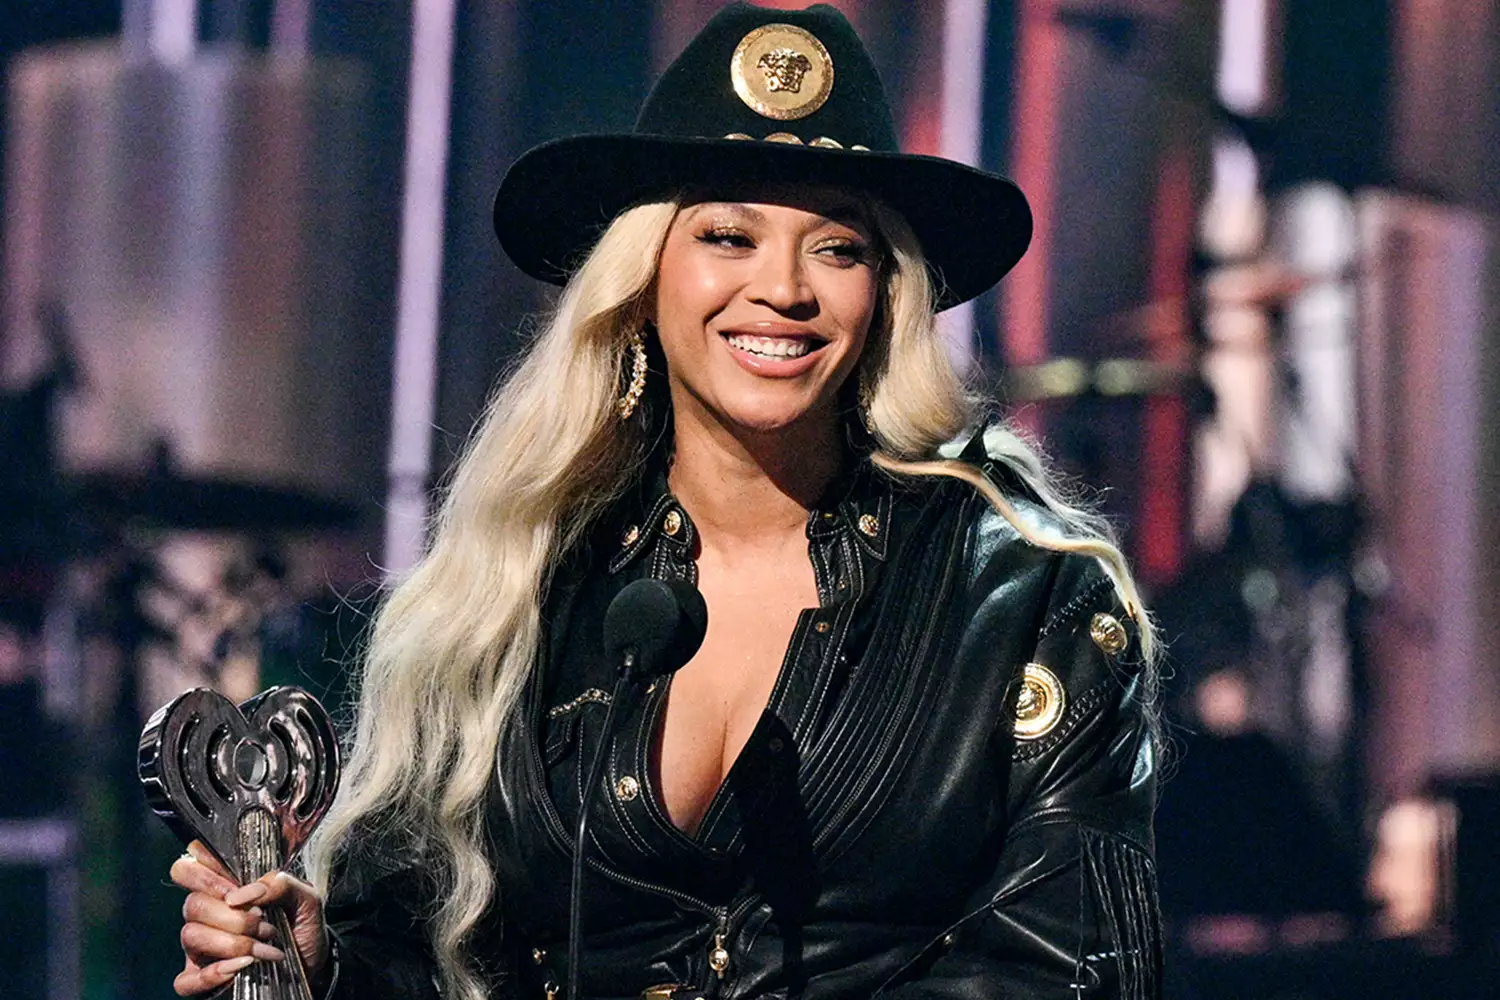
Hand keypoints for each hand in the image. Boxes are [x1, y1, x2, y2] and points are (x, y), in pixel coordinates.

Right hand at [169, 840, 329, 995]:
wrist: (311, 963)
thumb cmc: (302, 926)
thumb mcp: (306, 898)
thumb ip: (282, 883)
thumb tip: (245, 893)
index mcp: (226, 889)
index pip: (187, 870)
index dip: (204, 876)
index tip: (235, 892)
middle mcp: (207, 916)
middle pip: (193, 904)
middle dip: (234, 917)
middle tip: (264, 924)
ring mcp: (200, 948)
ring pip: (191, 936)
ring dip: (233, 943)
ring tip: (264, 947)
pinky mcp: (200, 979)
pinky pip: (187, 980)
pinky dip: (213, 974)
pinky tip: (242, 967)